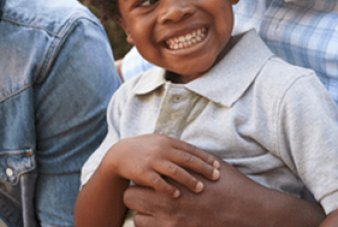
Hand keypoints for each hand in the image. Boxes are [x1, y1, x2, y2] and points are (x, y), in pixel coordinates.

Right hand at [105, 134, 219, 198]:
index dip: (205, 158)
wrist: (119, 154)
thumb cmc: (144, 149)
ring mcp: (152, 160)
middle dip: (203, 168)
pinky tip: (177, 195)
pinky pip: (157, 182)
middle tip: (216, 177)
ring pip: (174, 171)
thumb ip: (176, 148)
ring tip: (201, 188)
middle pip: (186, 159)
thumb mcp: (160, 143)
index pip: (191, 150)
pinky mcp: (142, 172)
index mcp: (168, 142)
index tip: (218, 166)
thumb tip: (198, 154)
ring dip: (189, 179)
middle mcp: (162, 150)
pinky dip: (168, 188)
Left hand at [124, 158, 324, 226]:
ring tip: (158, 212)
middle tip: (148, 197)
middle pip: (131, 200)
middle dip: (137, 198)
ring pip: (138, 221)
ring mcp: (171, 223)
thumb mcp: (211, 165)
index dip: (141, 182)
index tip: (149, 182)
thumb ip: (191, 159)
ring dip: (145, 216)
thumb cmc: (231, 186)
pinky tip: (168, 223)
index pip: (137, 181)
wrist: (248, 212)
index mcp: (173, 182)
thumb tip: (181, 153)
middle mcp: (167, 203)